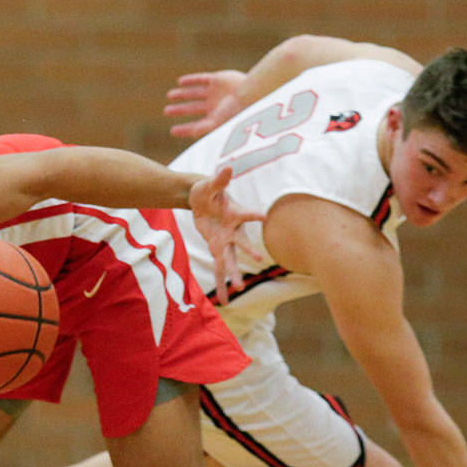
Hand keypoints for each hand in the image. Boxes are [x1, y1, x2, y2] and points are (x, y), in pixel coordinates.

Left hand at [164, 70, 246, 136]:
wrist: (252, 93)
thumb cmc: (238, 113)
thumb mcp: (219, 125)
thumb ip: (204, 131)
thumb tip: (190, 140)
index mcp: (217, 121)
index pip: (197, 126)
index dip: (185, 129)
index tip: (172, 131)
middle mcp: (216, 107)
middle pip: (194, 109)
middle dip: (180, 111)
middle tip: (166, 111)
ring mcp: (217, 93)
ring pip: (195, 94)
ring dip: (183, 95)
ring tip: (170, 96)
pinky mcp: (219, 79)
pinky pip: (202, 80)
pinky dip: (191, 81)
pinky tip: (180, 82)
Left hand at [189, 165, 264, 303]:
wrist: (201, 199)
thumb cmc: (208, 190)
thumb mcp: (210, 184)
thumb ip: (219, 179)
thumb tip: (226, 167)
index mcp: (234, 213)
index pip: (246, 213)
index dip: (254, 214)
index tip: (265, 216)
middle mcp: (233, 231)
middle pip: (241, 243)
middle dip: (248, 251)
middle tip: (257, 259)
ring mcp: (225, 242)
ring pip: (230, 261)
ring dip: (233, 275)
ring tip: (238, 290)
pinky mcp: (217, 248)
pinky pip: (218, 268)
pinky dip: (220, 282)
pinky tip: (224, 300)